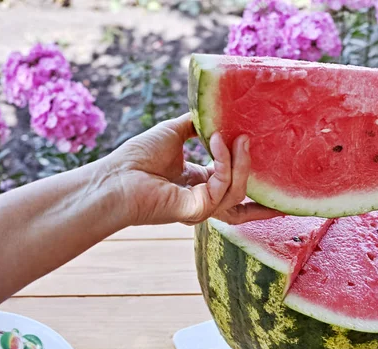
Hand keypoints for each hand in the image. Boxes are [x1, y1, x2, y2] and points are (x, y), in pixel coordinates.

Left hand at [106, 113, 281, 225]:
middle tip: (253, 139)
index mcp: (199, 184)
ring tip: (240, 136)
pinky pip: (223, 185)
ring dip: (240, 161)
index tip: (262, 152)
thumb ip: (196, 124)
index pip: (232, 184)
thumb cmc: (138, 157)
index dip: (249, 172)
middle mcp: (204, 199)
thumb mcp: (174, 132)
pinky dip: (224, 162)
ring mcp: (203, 207)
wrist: (115, 176)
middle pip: (243, 195)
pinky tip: (215, 141)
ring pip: (238, 190)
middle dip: (254, 172)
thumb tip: (214, 110)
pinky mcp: (199, 209)